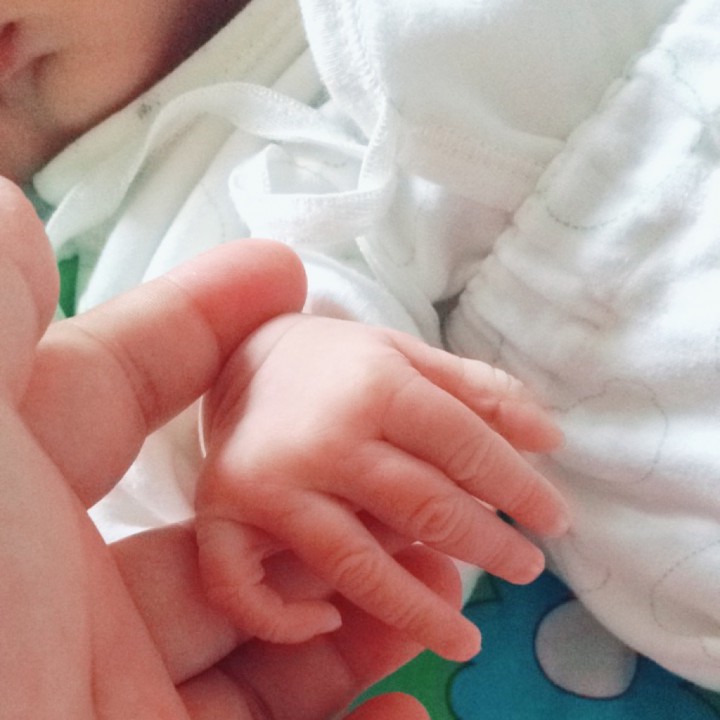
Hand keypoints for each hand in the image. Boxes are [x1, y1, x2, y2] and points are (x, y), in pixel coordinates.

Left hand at [0, 178, 438, 718]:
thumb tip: (19, 213)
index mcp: (18, 504)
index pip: (121, 391)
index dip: (204, 330)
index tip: (290, 283)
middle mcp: (59, 598)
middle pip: (227, 529)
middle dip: (327, 498)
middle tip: (423, 477)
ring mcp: (109, 699)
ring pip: (264, 649)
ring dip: (363, 616)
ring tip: (446, 591)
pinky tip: (411, 709)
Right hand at [197, 310, 569, 661]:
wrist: (244, 354)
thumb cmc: (339, 363)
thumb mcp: (411, 357)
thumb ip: (481, 393)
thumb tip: (550, 439)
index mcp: (378, 386)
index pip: (467, 447)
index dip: (521, 489)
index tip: (554, 520)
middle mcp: (325, 437)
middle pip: (425, 507)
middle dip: (490, 546)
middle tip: (526, 568)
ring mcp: (269, 480)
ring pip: (356, 565)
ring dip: (419, 611)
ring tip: (466, 637)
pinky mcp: (221, 510)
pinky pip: (243, 586)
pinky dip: (282, 618)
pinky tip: (327, 625)